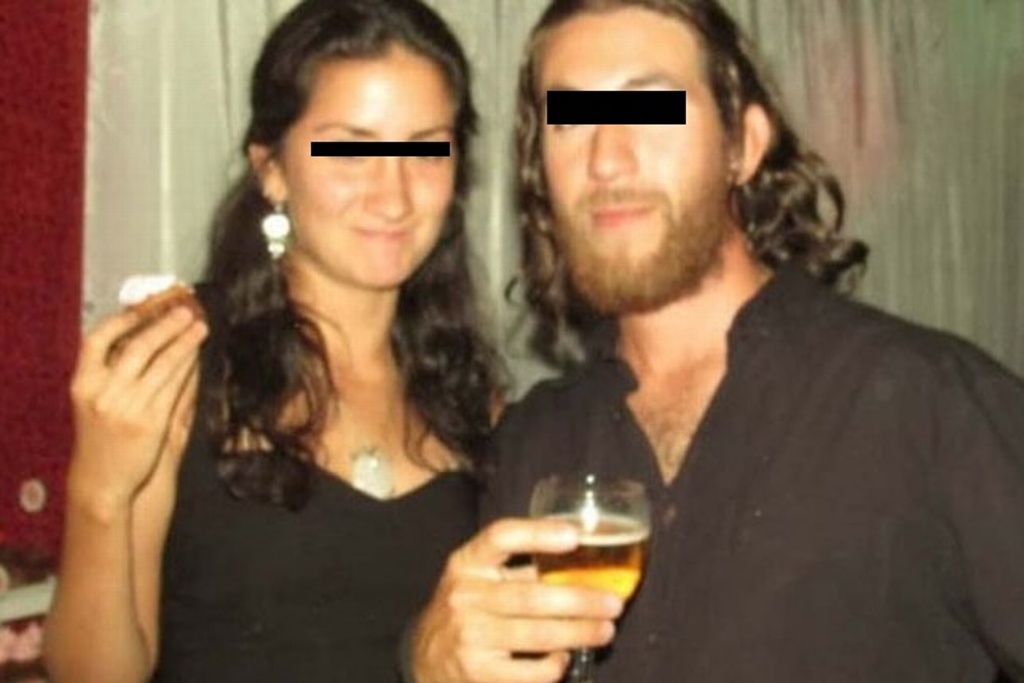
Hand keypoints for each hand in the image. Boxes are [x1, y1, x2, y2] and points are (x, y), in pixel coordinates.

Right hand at [67, 304, 207, 510]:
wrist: (101, 480)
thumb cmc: (99, 437)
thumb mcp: (91, 401)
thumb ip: (108, 371)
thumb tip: (137, 333)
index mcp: (82, 384)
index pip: (97, 339)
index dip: (123, 319)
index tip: (145, 306)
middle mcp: (103, 393)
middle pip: (137, 347)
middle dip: (164, 325)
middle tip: (185, 310)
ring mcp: (127, 407)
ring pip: (161, 365)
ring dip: (183, 342)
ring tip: (200, 327)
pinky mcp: (151, 422)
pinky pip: (174, 386)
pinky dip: (188, 368)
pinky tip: (197, 356)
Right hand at [410, 518, 622, 682]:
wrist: (424, 658)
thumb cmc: (467, 609)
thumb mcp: (478, 579)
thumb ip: (518, 569)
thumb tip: (582, 560)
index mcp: (466, 563)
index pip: (500, 538)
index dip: (538, 534)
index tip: (576, 535)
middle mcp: (463, 597)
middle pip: (531, 595)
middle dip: (580, 600)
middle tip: (613, 603)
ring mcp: (468, 637)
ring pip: (537, 634)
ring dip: (579, 633)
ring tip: (605, 630)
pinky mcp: (477, 673)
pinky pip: (530, 671)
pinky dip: (556, 665)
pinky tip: (566, 657)